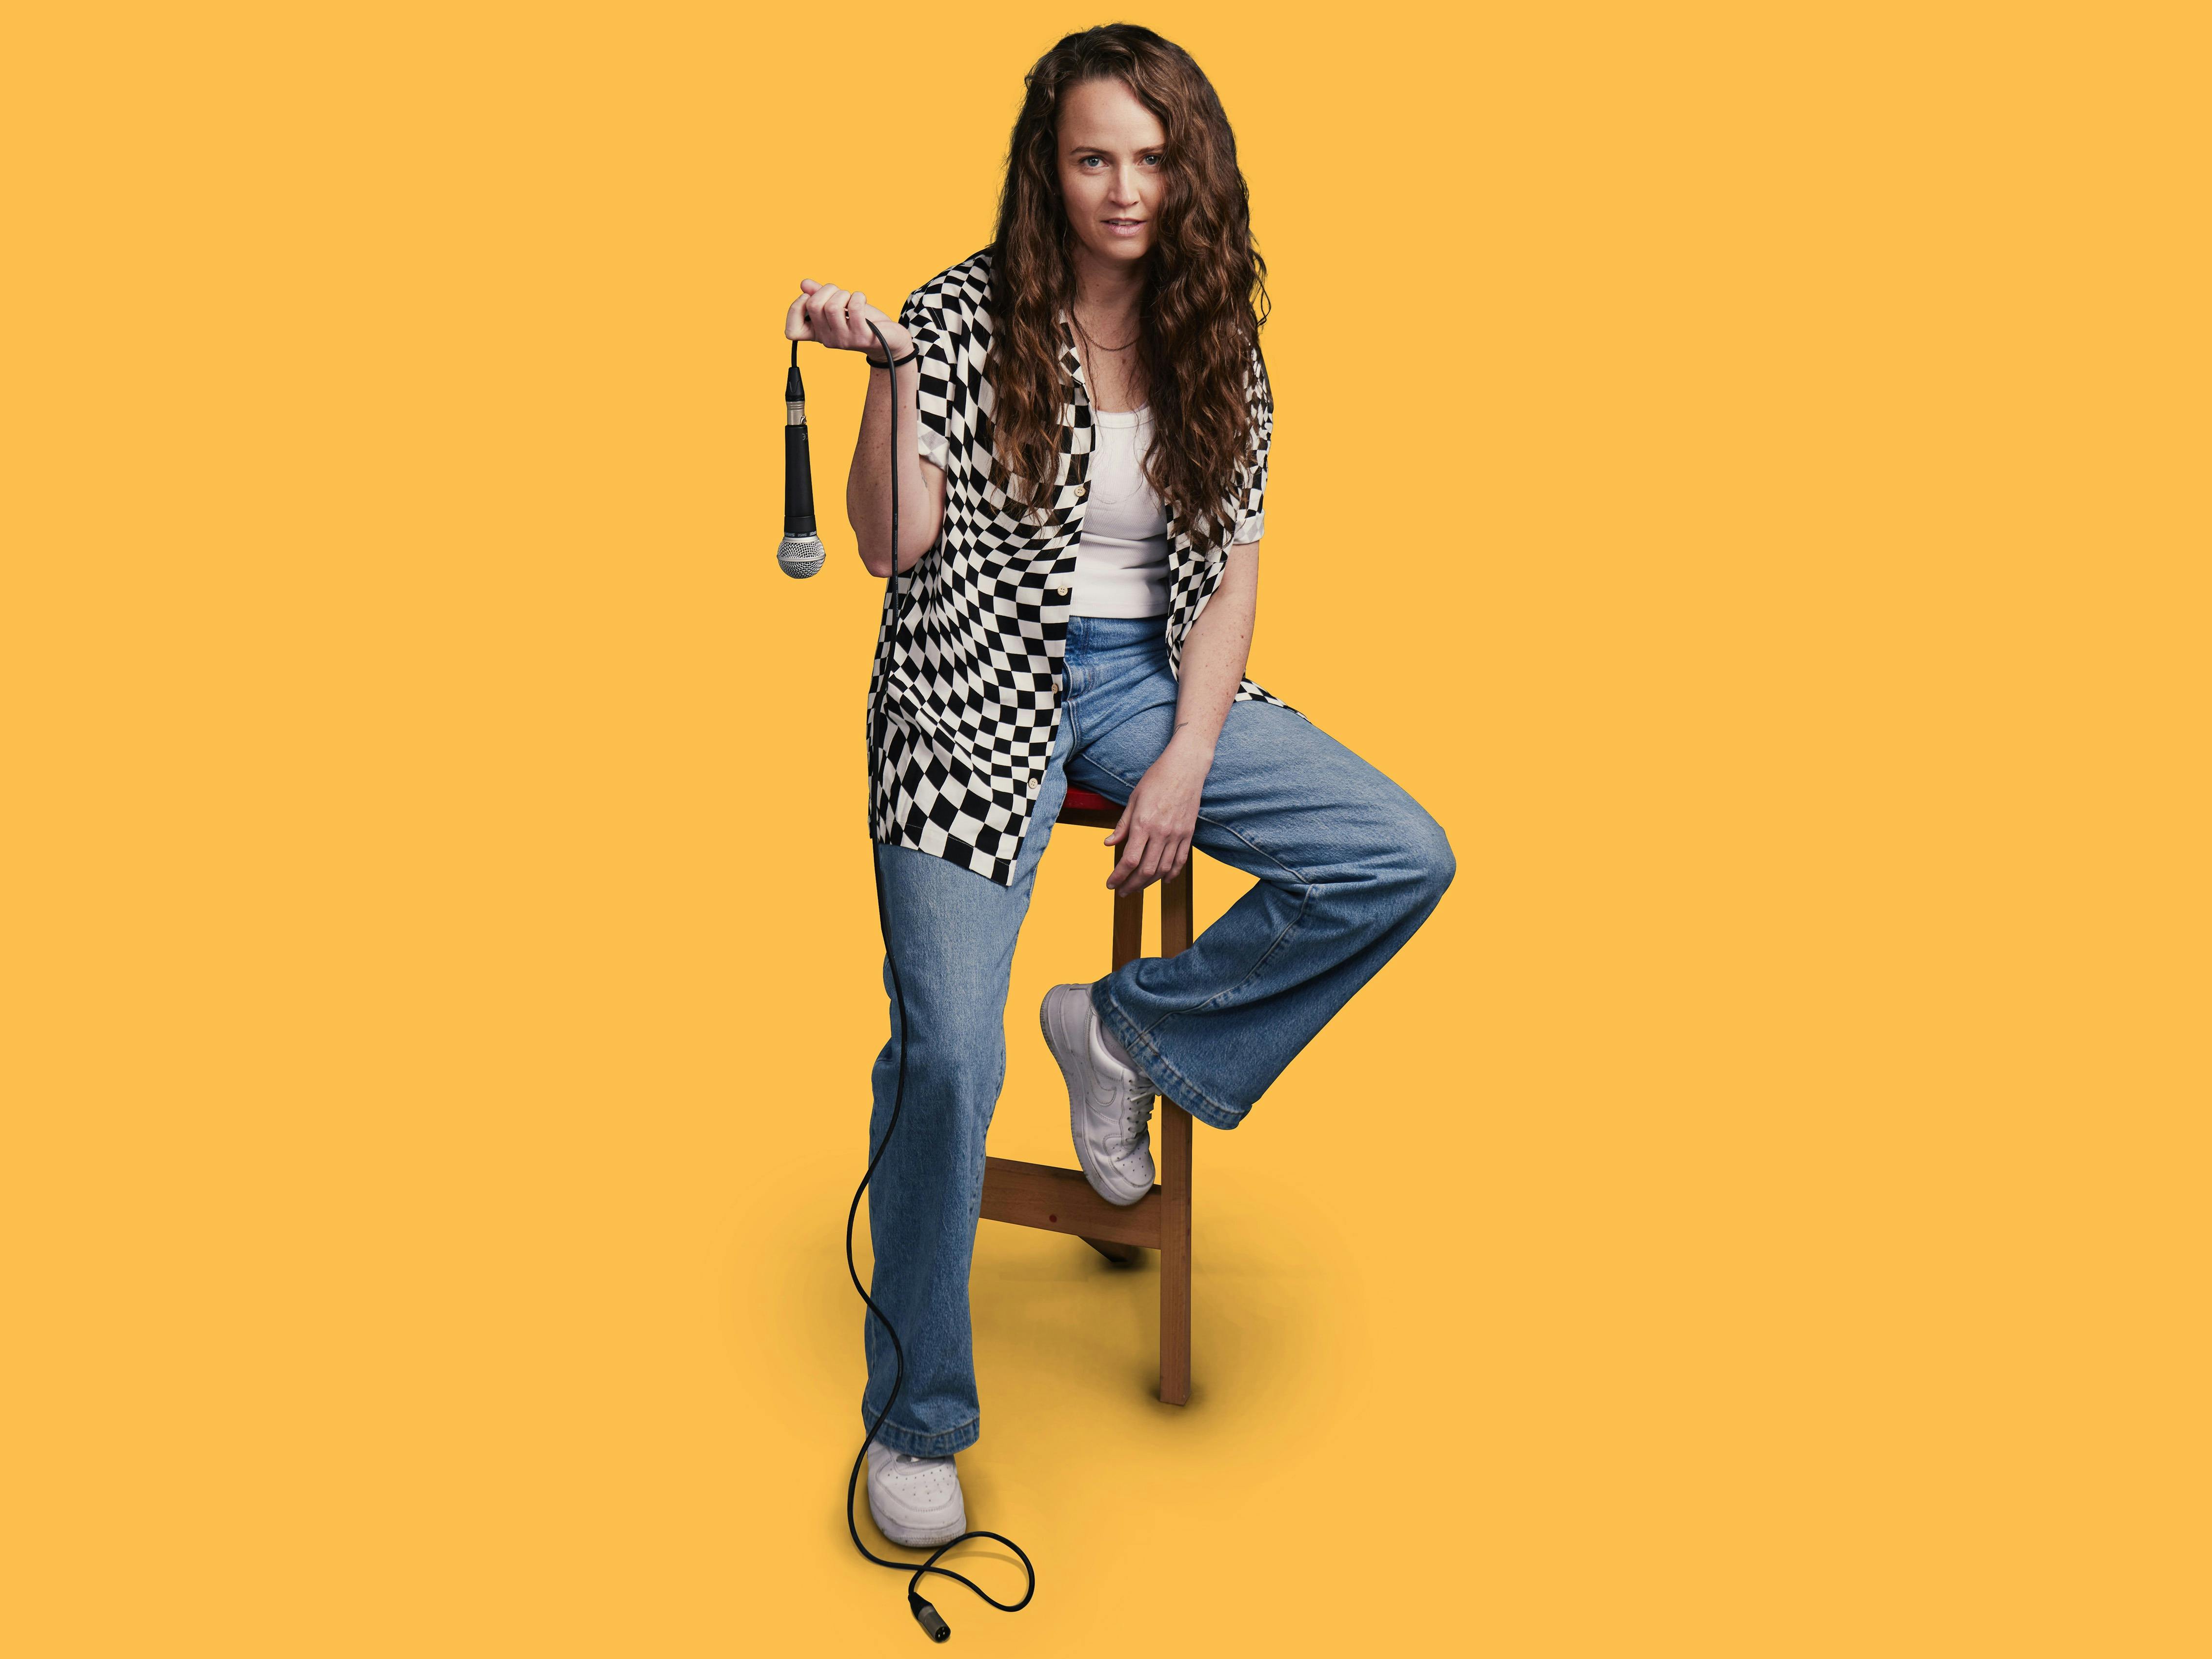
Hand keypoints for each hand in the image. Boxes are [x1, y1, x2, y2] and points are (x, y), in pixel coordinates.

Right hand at [785, 278, 910, 357]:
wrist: (889, 340)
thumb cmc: (862, 322)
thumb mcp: (839, 307)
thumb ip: (820, 295)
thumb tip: (804, 284)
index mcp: (817, 333)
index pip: (791, 331)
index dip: (795, 309)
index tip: (808, 298)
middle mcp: (828, 339)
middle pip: (813, 306)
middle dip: (827, 289)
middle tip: (840, 294)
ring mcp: (845, 340)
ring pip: (833, 306)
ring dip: (844, 293)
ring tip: (852, 298)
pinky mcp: (863, 336)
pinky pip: (854, 308)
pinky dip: (858, 297)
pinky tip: (862, 300)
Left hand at [1103, 736, 1211, 895]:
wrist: (1185, 767)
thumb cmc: (1157, 778)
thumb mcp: (1133, 799)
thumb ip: (1122, 825)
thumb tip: (1108, 844)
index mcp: (1143, 824)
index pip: (1128, 860)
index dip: (1118, 876)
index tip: (1110, 884)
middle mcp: (1161, 833)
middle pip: (1145, 870)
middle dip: (1131, 885)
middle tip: (1122, 891)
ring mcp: (1177, 835)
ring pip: (1163, 869)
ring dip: (1149, 883)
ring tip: (1138, 887)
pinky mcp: (1189, 833)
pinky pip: (1180, 860)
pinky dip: (1172, 873)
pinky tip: (1164, 880)